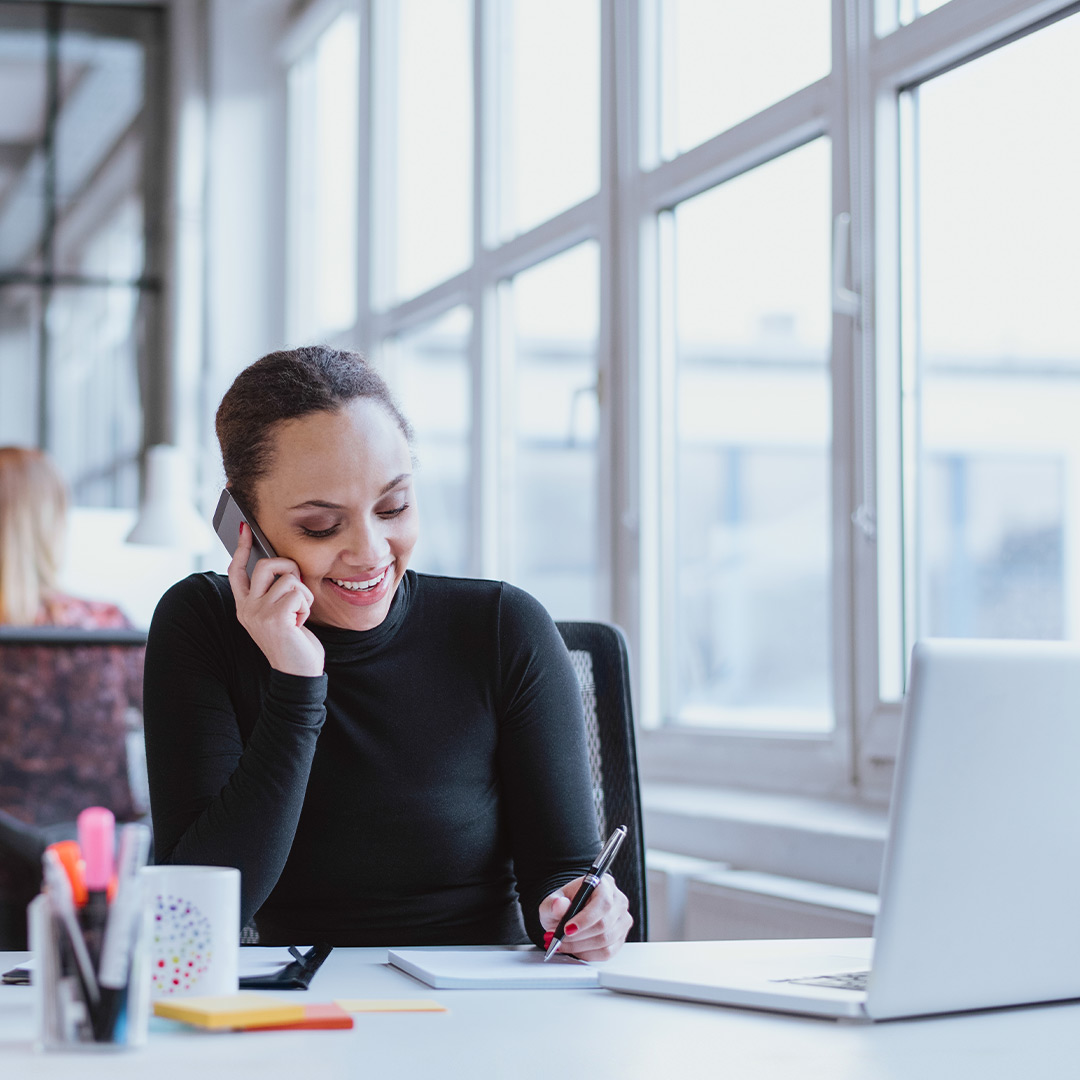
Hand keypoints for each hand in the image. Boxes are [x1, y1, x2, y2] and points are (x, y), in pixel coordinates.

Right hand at [228, 523, 324, 676]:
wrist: (298, 673)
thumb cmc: (293, 642)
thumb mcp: (279, 614)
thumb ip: (273, 593)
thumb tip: (280, 563)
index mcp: (245, 606)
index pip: (237, 570)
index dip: (240, 547)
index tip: (245, 528)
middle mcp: (247, 608)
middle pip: (266, 564)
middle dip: (290, 569)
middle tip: (296, 590)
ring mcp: (258, 613)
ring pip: (289, 578)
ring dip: (303, 595)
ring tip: (298, 615)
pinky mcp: (274, 618)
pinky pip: (299, 593)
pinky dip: (307, 606)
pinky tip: (300, 623)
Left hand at [539, 874, 631, 961]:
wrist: (569, 912)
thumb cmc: (564, 904)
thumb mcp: (553, 900)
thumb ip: (554, 903)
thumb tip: (559, 905)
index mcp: (604, 884)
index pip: (603, 902)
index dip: (585, 918)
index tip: (567, 929)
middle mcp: (618, 901)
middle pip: (604, 924)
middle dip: (578, 936)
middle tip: (559, 938)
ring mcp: (622, 920)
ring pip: (605, 941)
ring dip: (580, 946)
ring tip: (562, 943)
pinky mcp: (620, 938)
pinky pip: (607, 952)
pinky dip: (587, 954)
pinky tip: (574, 948)